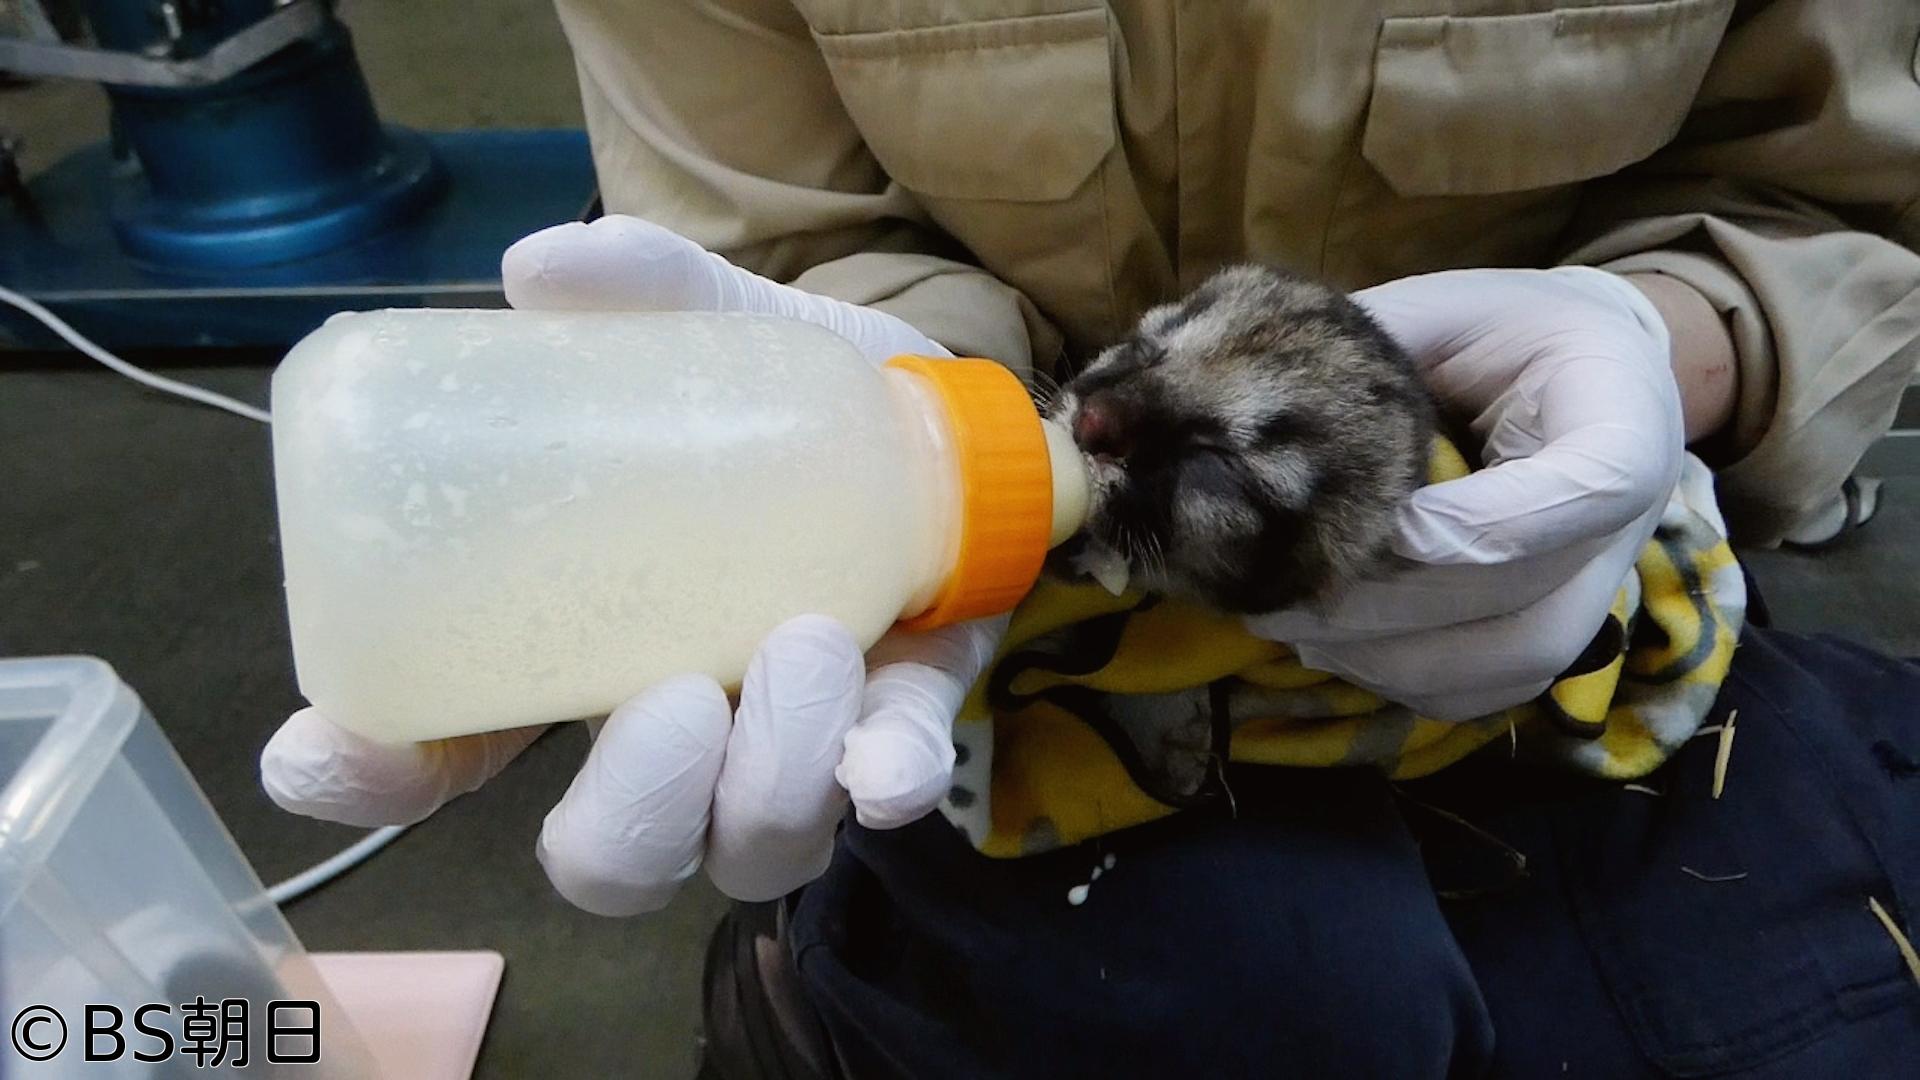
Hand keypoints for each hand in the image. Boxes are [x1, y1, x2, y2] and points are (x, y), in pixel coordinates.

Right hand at [262, 216, 1002, 913]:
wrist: (927, 411)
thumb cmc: (773, 398)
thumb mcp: (709, 332)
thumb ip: (645, 293)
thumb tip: (545, 266)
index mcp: (569, 651)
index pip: (440, 757)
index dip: (372, 778)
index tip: (328, 746)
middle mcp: (669, 734)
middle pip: (609, 859)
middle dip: (627, 816)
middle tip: (669, 700)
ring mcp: (786, 749)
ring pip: (748, 851)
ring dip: (767, 780)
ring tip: (805, 640)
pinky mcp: (896, 723)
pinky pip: (885, 789)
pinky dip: (885, 776)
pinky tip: (886, 763)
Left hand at [1247, 267, 1684, 719]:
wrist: (1597, 375)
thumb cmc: (1517, 336)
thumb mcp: (1461, 308)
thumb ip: (1388, 340)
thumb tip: (1270, 383)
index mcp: (1625, 427)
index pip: (1581, 493)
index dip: (1471, 525)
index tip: (1369, 523)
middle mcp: (1629, 528)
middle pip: (1527, 602)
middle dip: (1392, 606)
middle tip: (1278, 589)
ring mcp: (1599, 593)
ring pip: (1513, 664)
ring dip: (1391, 658)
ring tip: (1287, 623)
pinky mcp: (1558, 637)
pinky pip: (1491, 691)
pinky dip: (1405, 681)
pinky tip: (1330, 643)